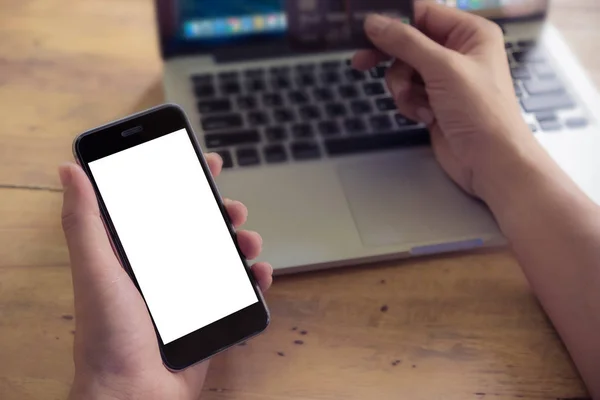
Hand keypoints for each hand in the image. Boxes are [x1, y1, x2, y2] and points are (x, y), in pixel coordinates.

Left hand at [59, 154, 272, 399]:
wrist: (136, 396)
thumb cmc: (108, 337)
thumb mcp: (96, 271)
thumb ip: (84, 222)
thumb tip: (69, 171)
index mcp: (134, 254)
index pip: (162, 206)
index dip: (185, 180)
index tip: (207, 163)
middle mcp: (161, 269)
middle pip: (199, 227)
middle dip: (221, 212)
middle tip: (233, 209)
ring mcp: (187, 293)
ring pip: (222, 255)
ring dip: (241, 242)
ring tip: (249, 241)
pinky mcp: (207, 316)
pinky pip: (237, 291)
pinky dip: (254, 280)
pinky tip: (260, 275)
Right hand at [353, 2, 537, 199]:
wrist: (490, 162)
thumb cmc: (480, 111)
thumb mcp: (442, 69)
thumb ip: (406, 43)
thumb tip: (374, 22)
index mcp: (470, 33)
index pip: (424, 14)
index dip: (395, 20)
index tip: (365, 29)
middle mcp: (458, 52)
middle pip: (409, 43)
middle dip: (392, 58)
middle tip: (361, 62)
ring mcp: (446, 79)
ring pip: (404, 70)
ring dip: (403, 88)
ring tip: (416, 104)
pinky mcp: (435, 102)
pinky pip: (409, 92)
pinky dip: (410, 104)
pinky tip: (424, 117)